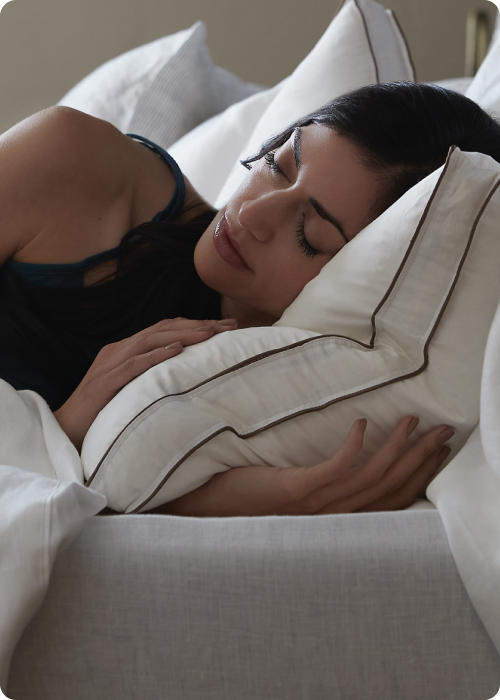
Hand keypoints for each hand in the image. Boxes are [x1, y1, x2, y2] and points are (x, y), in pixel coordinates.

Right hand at [54, 317, 237, 451]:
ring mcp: (110, 364)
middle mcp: (118, 350)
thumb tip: (188, 378)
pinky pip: (133, 365)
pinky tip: (177, 351)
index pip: (165, 330)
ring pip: (150, 340)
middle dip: (197, 325)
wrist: (66, 432)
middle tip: (229, 325)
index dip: (195, 325)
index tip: (226, 327)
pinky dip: (156, 355)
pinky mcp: (104, 382)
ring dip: (183, 335)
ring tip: (211, 333)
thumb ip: (153, 379)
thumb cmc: (102, 415)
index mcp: (126, 351)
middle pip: (162, 329)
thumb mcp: (133, 390)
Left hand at [153, 416, 452, 516]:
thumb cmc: (244, 491)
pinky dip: (354, 447)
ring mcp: (313, 502)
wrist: (204, 508)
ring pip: (370, 477)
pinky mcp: (293, 489)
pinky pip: (334, 469)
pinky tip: (362, 422)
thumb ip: (316, 475)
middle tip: (443, 431)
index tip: (435, 448)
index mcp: (332, 513)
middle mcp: (329, 512)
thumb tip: (339, 449)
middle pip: (389, 486)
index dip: (416, 473)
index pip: (388, 496)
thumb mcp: (289, 484)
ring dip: (396, 448)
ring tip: (413, 420)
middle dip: (420, 459)